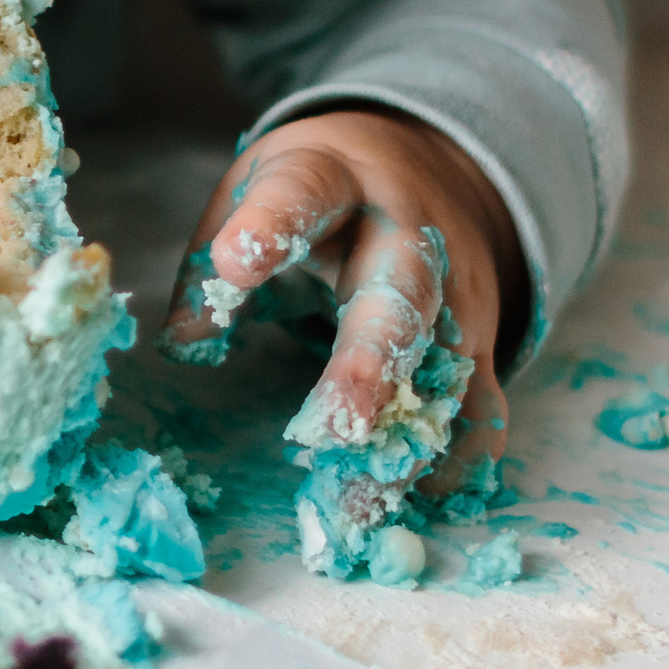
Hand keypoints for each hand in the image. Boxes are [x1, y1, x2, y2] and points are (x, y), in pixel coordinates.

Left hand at [161, 109, 522, 494]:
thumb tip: (186, 346)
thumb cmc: (318, 192)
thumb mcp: (254, 193)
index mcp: (334, 179)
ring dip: (406, 440)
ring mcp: (456, 292)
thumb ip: (211, 261)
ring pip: (445, 368)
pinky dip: (455, 459)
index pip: (303, 193)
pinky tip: (417, 503)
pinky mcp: (482, 345)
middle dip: (371, 363)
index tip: (235, 263)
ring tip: (358, 503)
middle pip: (401, 294)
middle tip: (340, 426)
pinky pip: (481, 409)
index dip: (271, 225)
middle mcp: (408, 234)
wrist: (428, 165)